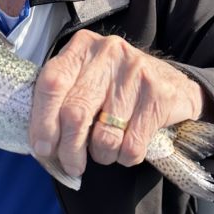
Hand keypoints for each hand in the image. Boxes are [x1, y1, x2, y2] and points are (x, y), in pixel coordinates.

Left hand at [29, 31, 203, 178]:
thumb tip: (39, 144)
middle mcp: (108, 54)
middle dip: (69, 150)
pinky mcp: (159, 96)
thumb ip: (62, 98)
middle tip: (71, 166)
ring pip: (104, 136)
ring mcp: (136, 73)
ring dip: (101, 155)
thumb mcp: (87, 78)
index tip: (42, 148)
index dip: (42, 121)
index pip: (52, 84)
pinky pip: (131, 145)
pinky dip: (124, 157)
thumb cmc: (118, 86)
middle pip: (75, 114)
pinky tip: (126, 149)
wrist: (174, 83)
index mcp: (82, 48)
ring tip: (104, 151)